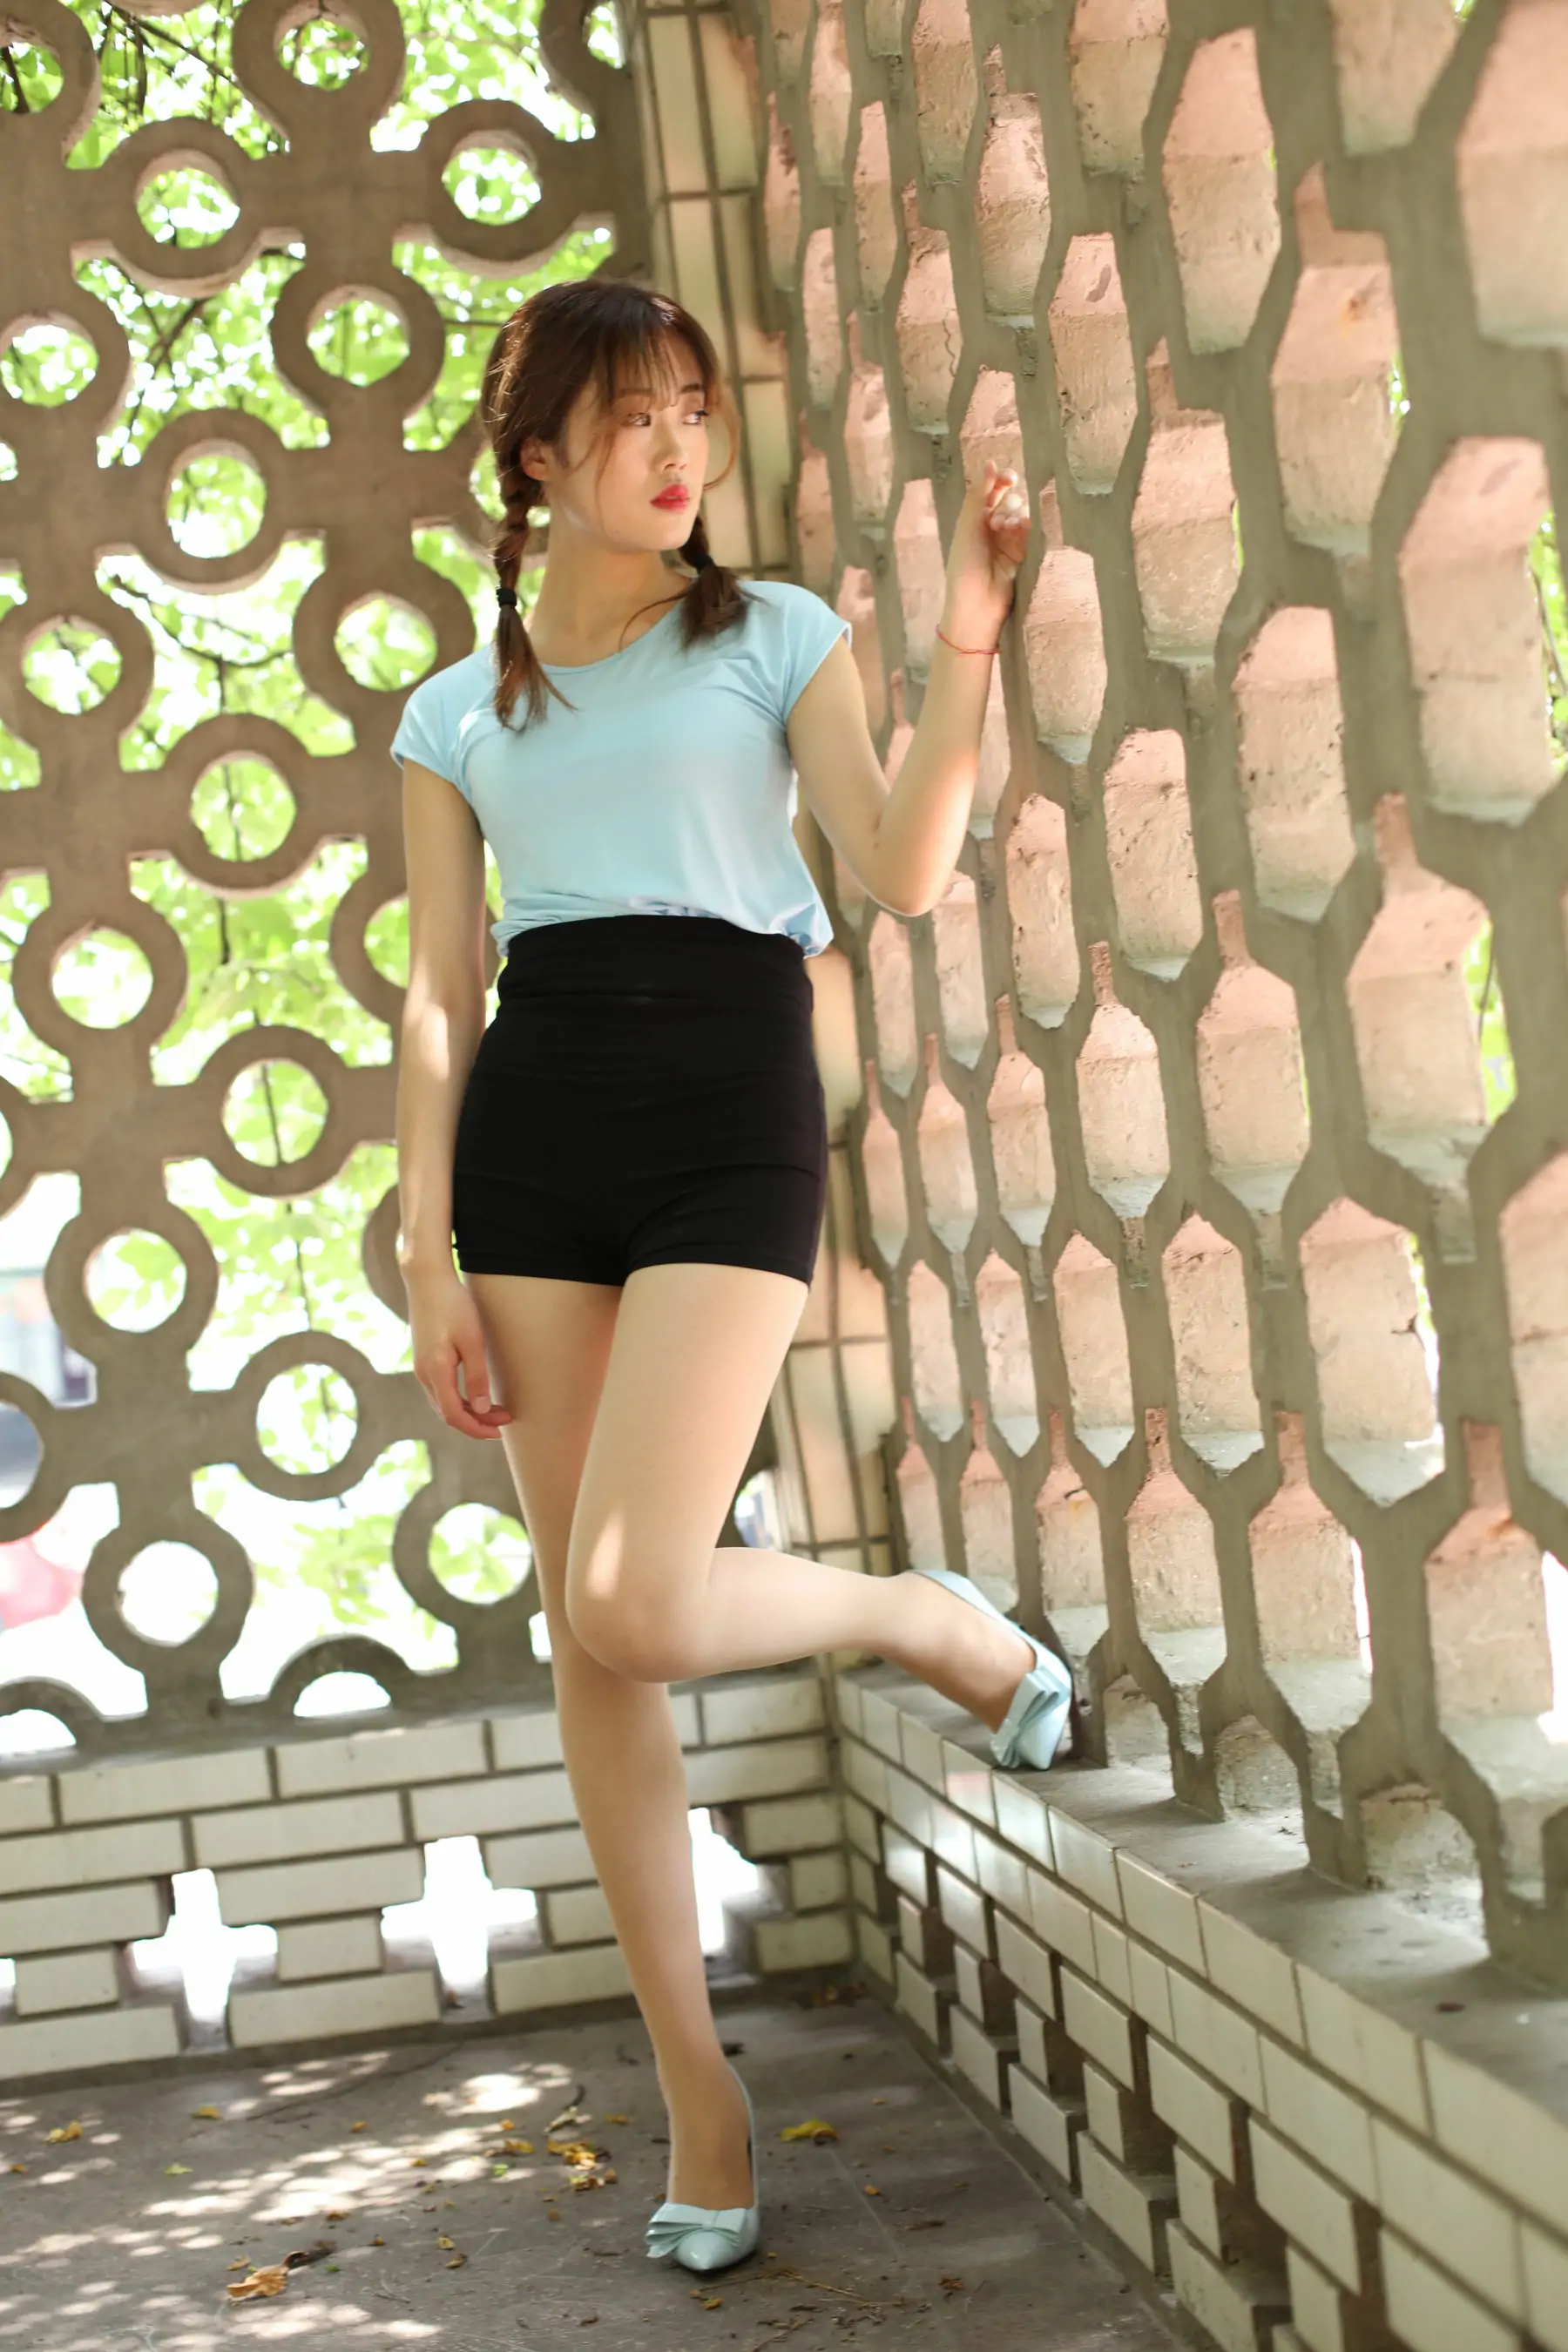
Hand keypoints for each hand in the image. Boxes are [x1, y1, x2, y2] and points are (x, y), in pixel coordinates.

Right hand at [405, 1265, 514, 1438]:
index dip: (477, 1428)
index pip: (455, 1415)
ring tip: (495, 1411)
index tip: (498, 1431)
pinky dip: (458, 1399)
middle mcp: (423, 1374)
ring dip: (468, 1412)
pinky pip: (440, 1390)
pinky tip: (475, 1395)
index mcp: (435, 1372)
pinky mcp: (424, 1359)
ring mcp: (421, 1367)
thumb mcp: (472, 1341)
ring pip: (443, 1403)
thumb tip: (482, 1409)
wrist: (427, 1279)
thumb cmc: (452, 1305)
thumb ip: (476, 1376)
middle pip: (448, 1413)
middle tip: (504, 1421)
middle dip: (476, 1422)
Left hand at [940, 458, 1034, 650]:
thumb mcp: (967, 525)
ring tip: (1004, 530)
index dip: (1001, 481)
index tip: (1009, 477)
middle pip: (1010, 501)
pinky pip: (1031, 531)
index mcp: (974, 519)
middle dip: (1006, 505)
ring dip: (1014, 516)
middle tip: (997, 521)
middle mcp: (992, 527)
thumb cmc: (965, 564)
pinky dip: (1027, 526)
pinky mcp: (1023, 554)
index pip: (992, 492)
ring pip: (1022, 514)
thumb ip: (980, 494)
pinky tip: (1021, 530)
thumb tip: (991, 463)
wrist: (977, 602)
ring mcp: (1009, 541)